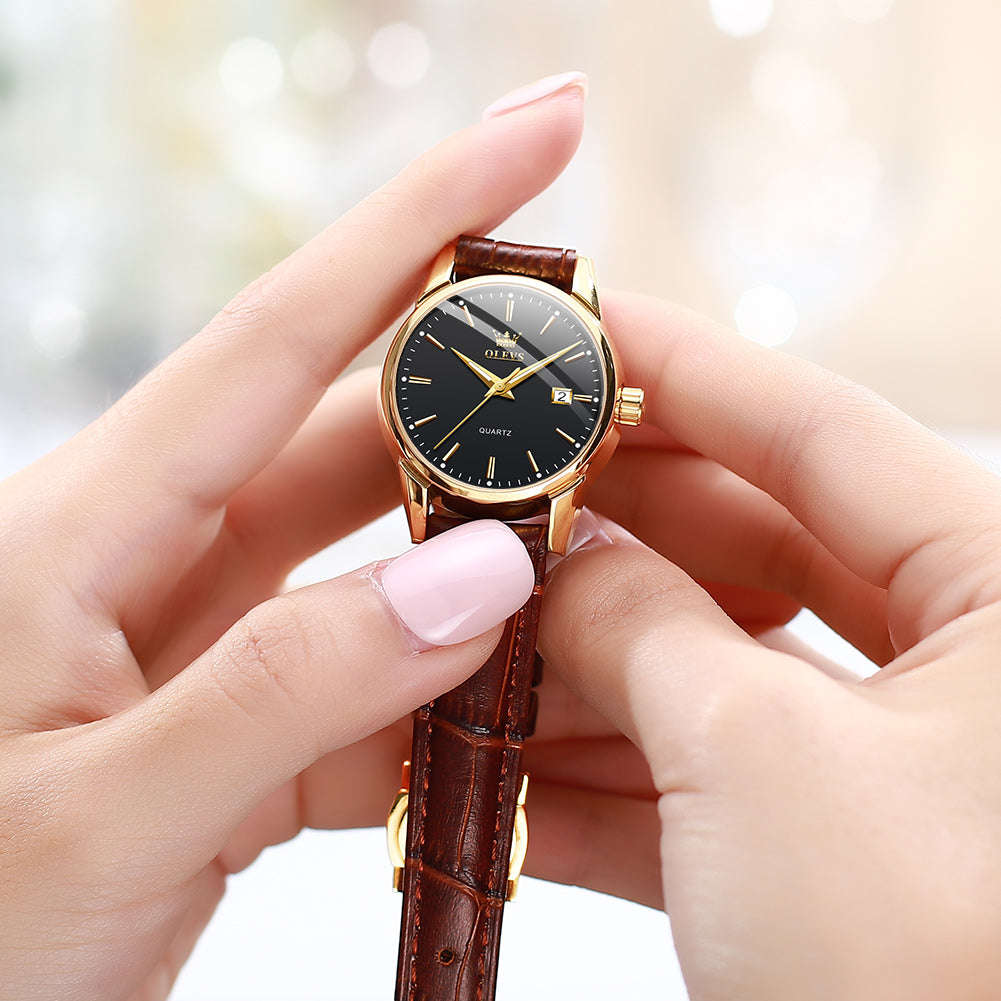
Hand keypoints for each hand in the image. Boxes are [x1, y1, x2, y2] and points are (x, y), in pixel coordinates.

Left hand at [0, 81, 585, 1000]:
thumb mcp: (95, 822)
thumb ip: (285, 695)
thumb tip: (478, 574)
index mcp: (85, 531)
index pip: (285, 334)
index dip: (422, 221)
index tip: (539, 127)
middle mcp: (156, 558)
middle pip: (358, 439)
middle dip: (495, 410)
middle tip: (630, 400)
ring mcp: (206, 640)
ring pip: (380, 561)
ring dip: (491, 565)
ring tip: (609, 563)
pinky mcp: (242, 722)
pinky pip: (373, 676)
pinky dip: (455, 691)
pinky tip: (526, 708)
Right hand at [529, 292, 1000, 998]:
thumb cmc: (939, 982)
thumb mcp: (767, 769)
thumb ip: (642, 633)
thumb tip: (547, 562)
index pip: (815, 430)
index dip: (682, 369)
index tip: (576, 329)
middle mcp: (956, 663)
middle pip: (747, 543)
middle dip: (607, 525)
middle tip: (486, 493)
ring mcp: (886, 760)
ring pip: (709, 663)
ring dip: (582, 655)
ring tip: (465, 626)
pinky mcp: (826, 848)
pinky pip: (699, 771)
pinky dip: (599, 765)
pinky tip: (497, 753)